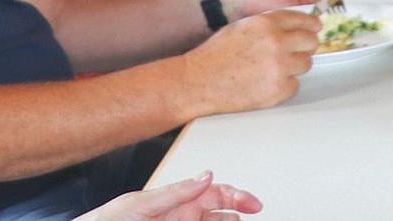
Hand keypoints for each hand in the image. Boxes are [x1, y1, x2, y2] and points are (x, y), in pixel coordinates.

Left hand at [80, 172, 262, 220]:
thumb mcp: (138, 204)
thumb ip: (174, 191)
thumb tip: (207, 175)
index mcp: (175, 200)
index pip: (216, 192)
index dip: (238, 196)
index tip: (254, 204)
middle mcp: (179, 217)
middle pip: (221, 213)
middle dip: (237, 214)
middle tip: (250, 216)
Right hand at [177, 11, 320, 115]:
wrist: (196, 82)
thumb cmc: (214, 56)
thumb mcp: (242, 27)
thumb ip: (270, 24)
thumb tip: (295, 26)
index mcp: (267, 24)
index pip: (304, 20)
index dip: (311, 26)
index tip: (314, 29)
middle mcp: (277, 43)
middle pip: (311, 42)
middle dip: (304, 47)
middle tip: (292, 53)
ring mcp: (279, 67)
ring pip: (305, 64)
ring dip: (293, 67)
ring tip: (270, 70)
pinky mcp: (277, 89)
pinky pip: (295, 86)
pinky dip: (284, 86)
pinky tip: (264, 84)